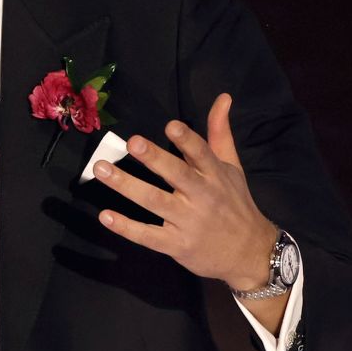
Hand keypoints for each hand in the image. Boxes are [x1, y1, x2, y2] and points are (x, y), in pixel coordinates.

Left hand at [92, 93, 277, 290]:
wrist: (250, 254)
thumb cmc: (235, 203)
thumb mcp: (232, 167)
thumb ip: (220, 132)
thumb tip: (223, 97)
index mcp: (215, 175)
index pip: (202, 154)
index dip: (187, 140)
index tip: (171, 125)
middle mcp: (202, 197)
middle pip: (177, 175)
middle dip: (154, 158)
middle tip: (132, 142)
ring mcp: (188, 222)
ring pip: (155, 202)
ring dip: (127, 185)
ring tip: (101, 169)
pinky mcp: (177, 245)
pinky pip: (148, 236)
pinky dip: (127, 227)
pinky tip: (106, 216)